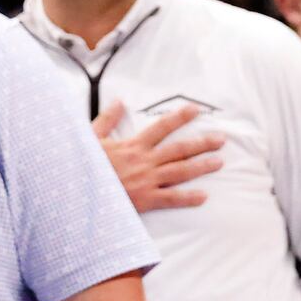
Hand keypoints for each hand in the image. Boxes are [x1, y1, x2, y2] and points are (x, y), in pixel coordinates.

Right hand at [93, 102, 222, 212]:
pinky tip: (203, 196)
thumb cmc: (83, 167)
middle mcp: (145, 161)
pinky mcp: (146, 200)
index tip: (196, 110)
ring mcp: (147, 180)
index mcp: (133, 145)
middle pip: (179, 149)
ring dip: (201, 166)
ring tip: (219, 162)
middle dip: (201, 143)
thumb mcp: (91, 138)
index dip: (180, 117)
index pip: (162, 127)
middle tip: (221, 140)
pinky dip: (188, 198)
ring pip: (180, 171)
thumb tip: (119, 101)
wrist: (79, 193)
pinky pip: (171, 198)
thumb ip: (107, 120)